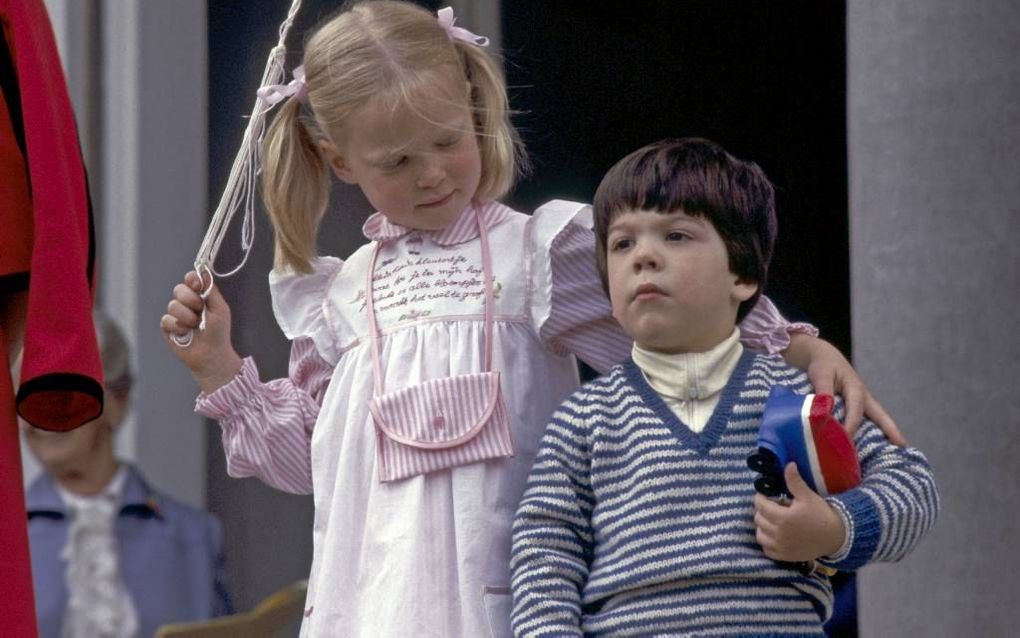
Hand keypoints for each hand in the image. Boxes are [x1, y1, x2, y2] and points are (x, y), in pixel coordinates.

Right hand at [160, 271, 241, 392]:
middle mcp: (186, 303)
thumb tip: (204, 272)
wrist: (211, 354)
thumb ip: (211, 291)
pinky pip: (167, 319)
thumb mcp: (220, 309)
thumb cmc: (219, 332)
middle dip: (190, 299)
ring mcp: (176, 314)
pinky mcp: (167, 327)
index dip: (192, 279)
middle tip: (200, 310)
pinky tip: (186, 333)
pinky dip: (178, 327)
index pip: (191, 279)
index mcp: (200, 296)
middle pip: (179, 289)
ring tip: (196, 325)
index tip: (196, 284)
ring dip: (187, 316)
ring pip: (173, 305)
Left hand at [754, 464, 845, 561]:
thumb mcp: (808, 496)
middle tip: (772, 506)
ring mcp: (781, 547)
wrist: (836, 537)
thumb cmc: (821, 514)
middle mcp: (779, 534)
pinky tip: (775, 535)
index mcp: (783, 518)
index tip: (765, 495)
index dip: (760, 498)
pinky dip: (767, 542)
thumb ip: (795, 481)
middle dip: (762, 511)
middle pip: (759, 519)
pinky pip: (767, 550)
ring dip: (763, 527)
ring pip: (760, 535)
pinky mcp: (785, 557)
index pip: (760, 505)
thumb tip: (788, 464)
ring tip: (772, 520)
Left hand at [784, 333, 906, 445]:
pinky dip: (875, 430)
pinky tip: (874, 444)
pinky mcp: (858, 406)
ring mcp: (863, 402)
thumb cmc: (824, 366)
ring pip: (877, 418)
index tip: (846, 441)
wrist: (826, 357)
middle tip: (903, 445)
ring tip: (896, 449)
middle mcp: (863, 397)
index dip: (851, 426)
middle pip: (880, 415)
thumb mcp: (821, 375)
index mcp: (855, 389)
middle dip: (891, 430)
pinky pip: (869, 419)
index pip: (855, 411)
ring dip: (886, 432)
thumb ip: (823, 392)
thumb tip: (824, 411)